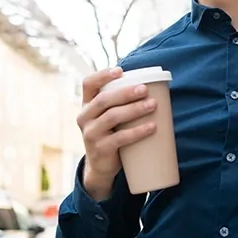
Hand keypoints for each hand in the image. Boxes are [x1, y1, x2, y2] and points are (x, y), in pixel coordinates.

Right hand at [77, 67, 157, 198]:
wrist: (101, 166)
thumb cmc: (111, 133)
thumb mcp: (108, 117)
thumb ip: (120, 103)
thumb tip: (153, 85)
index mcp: (87, 105)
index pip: (88, 84)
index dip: (102, 75)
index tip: (120, 71)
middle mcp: (84, 117)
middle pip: (103, 99)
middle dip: (125, 92)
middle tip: (145, 89)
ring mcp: (90, 134)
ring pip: (112, 116)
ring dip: (135, 109)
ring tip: (153, 105)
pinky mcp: (100, 149)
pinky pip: (120, 138)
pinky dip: (138, 131)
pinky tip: (152, 127)